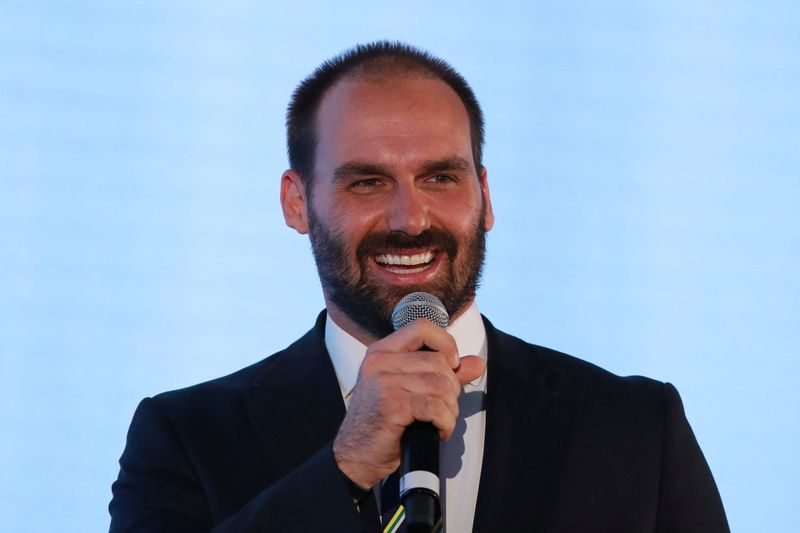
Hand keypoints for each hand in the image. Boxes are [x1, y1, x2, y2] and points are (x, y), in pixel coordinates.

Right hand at [332, 318, 484, 488]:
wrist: (356, 456)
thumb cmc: (383, 423)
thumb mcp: (410, 391)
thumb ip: (443, 374)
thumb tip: (477, 363)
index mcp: (382, 351)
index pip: (422, 327)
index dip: (446, 344)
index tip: (451, 366)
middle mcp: (380, 361)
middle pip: (439, 362)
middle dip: (451, 389)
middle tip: (441, 408)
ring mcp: (384, 382)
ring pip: (442, 385)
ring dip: (450, 409)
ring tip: (439, 421)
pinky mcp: (392, 404)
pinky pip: (436, 407)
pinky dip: (445, 422)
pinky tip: (438, 431)